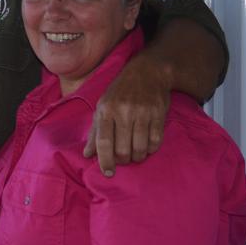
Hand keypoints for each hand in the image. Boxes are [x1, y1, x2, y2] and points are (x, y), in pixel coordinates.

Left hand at [83, 52, 171, 175]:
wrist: (147, 71)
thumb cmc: (120, 92)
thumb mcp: (103, 106)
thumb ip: (95, 132)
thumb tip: (87, 154)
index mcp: (106, 110)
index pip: (104, 142)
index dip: (105, 161)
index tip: (108, 173)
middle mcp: (123, 111)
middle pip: (123, 149)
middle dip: (123, 160)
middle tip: (124, 158)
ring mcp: (142, 112)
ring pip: (140, 148)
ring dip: (138, 157)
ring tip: (136, 153)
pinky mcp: (158, 113)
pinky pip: (155, 141)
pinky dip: (151, 149)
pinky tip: (147, 145)